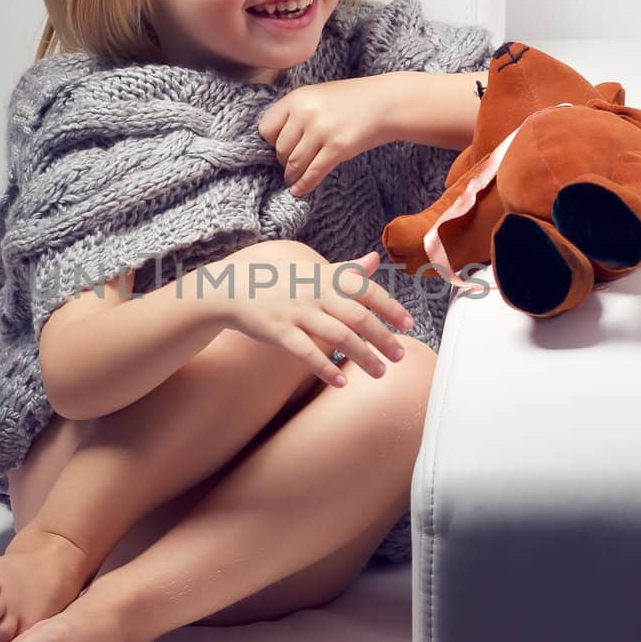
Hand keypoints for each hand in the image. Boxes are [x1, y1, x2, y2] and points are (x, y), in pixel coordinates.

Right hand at [212, 247, 413, 387]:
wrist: (230, 287)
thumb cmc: (276, 278)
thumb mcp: (311, 267)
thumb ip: (345, 268)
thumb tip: (375, 259)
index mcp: (325, 277)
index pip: (366, 290)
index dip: (390, 307)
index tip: (409, 324)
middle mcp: (314, 293)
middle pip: (357, 316)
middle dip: (382, 337)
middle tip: (400, 356)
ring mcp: (296, 312)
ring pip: (337, 336)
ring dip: (362, 356)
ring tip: (379, 373)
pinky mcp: (279, 331)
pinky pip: (307, 352)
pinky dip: (325, 368)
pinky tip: (342, 382)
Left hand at [257, 78, 387, 197]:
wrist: (387, 103)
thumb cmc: (352, 100)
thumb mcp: (318, 96)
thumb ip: (296, 113)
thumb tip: (275, 142)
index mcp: (297, 98)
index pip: (266, 128)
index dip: (271, 142)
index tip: (279, 148)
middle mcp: (306, 113)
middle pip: (279, 149)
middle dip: (283, 161)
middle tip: (291, 166)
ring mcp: (321, 130)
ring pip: (294, 163)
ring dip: (292, 176)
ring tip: (294, 180)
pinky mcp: (337, 148)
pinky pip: (313, 173)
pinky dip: (304, 185)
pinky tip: (300, 191)